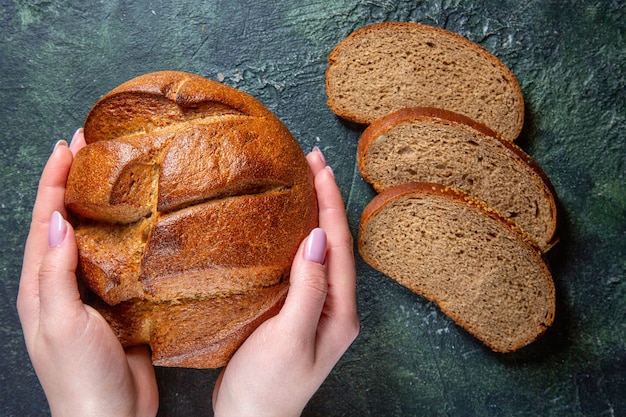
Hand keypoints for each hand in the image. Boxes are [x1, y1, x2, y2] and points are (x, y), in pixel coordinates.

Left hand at [16, 129, 158, 416]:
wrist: (111, 416)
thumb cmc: (80, 377)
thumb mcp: (62, 323)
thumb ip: (56, 274)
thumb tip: (57, 222)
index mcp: (40, 285)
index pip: (45, 220)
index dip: (54, 180)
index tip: (69, 146)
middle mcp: (62, 284)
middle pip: (66, 221)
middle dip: (74, 182)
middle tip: (93, 148)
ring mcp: (90, 293)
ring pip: (94, 238)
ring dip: (101, 205)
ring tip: (118, 176)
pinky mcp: (118, 303)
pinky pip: (120, 261)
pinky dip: (126, 236)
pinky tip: (143, 225)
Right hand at [212, 147, 359, 416]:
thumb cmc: (269, 387)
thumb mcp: (289, 338)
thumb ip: (307, 289)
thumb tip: (317, 238)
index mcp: (340, 311)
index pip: (338, 245)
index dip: (329, 204)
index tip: (319, 167)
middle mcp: (335, 306)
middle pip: (334, 242)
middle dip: (325, 200)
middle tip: (311, 161)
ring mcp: (317, 307)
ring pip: (319, 250)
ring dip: (313, 213)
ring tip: (303, 180)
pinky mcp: (296, 310)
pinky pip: (302, 263)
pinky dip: (297, 235)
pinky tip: (285, 223)